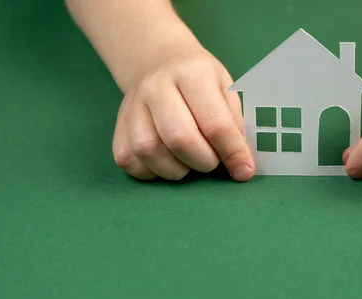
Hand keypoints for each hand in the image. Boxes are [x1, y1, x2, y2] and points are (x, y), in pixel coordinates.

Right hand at [112, 46, 253, 181]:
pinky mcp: (118, 126)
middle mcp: (157, 86)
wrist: (158, 62)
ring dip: (176, 170)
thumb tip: (240, 166)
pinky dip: (151, 172)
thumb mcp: (226, 89)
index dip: (232, 153)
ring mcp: (133, 106)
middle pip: (180, 139)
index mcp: (193, 74)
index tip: (243, 171)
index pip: (215, 123)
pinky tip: (167, 163)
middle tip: (212, 161)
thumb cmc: (200, 82)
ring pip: (149, 151)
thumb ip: (235, 125)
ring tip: (189, 163)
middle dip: (204, 161)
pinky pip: (129, 160)